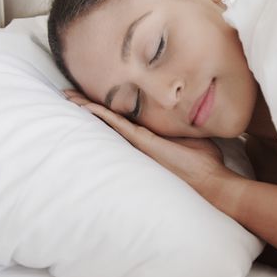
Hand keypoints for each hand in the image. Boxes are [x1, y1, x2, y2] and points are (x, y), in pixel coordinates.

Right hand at [63, 89, 247, 212]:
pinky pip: (117, 124)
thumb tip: (190, 108)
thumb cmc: (204, 163)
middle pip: (106, 121)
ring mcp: (138, 142)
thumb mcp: (192, 134)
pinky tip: (86, 105)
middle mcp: (138, 141)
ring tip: (67, 96)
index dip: (104, 108)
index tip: (90, 97)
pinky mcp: (142, 142)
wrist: (211, 181)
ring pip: (106, 122)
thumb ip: (183, 123)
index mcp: (147, 137)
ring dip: (86, 107)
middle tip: (66, 94)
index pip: (121, 119)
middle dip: (86, 107)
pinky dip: (101, 113)